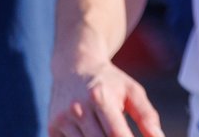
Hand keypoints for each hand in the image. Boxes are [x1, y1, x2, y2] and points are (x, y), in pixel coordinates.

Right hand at [48, 62, 163, 136]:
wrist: (74, 67)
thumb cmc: (110, 82)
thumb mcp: (132, 91)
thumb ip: (146, 116)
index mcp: (100, 98)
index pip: (115, 133)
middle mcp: (77, 109)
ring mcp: (61, 120)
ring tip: (108, 134)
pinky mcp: (51, 129)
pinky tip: (94, 134)